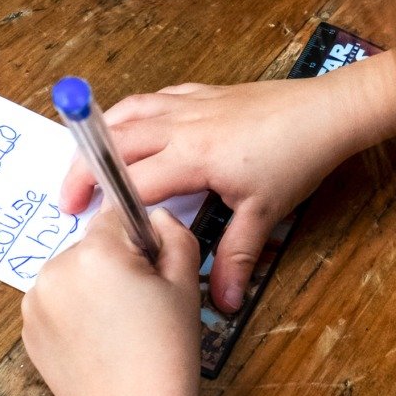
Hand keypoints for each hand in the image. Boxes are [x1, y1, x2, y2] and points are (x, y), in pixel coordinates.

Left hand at [21, 209, 202, 395]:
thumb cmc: (165, 357)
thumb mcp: (185, 284)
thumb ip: (173, 234)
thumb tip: (155, 217)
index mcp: (95, 253)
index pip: (118, 216)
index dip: (141, 241)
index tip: (153, 269)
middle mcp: (56, 270)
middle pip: (93, 246)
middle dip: (117, 265)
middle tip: (143, 307)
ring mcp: (36, 303)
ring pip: (74, 274)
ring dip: (93, 288)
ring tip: (121, 330)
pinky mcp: (29, 331)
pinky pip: (57, 304)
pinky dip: (76, 314)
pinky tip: (100, 343)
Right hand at [61, 54, 395, 312]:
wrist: (326, 111)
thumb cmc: (297, 157)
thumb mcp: (265, 213)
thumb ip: (237, 257)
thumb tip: (224, 302)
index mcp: (192, 156)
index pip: (132, 182)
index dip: (105, 206)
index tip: (84, 226)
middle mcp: (181, 124)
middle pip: (114, 143)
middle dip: (83, 171)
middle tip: (68, 200)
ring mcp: (189, 104)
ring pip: (127, 113)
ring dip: (100, 138)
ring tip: (86, 164)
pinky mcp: (202, 93)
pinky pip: (152, 98)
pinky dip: (131, 114)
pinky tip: (132, 130)